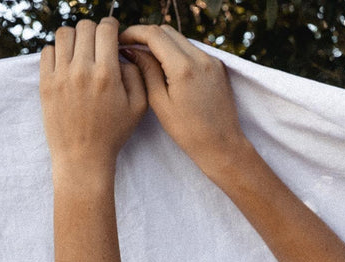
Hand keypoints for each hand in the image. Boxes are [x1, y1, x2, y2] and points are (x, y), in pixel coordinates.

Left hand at [40, 18, 147, 177]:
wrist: (83, 158)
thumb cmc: (112, 134)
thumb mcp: (137, 108)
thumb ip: (136, 75)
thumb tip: (124, 54)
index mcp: (106, 74)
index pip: (106, 29)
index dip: (111, 26)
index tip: (112, 33)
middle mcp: (82, 70)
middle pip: (85, 27)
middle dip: (94, 31)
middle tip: (98, 45)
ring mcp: (61, 75)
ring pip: (64, 34)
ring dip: (75, 38)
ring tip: (81, 52)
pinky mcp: (45, 83)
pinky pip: (47, 50)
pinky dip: (57, 52)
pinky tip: (67, 65)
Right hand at [117, 25, 248, 178]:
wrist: (222, 146)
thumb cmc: (189, 133)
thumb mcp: (161, 103)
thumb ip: (147, 71)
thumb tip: (133, 50)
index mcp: (183, 68)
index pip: (154, 35)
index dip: (134, 33)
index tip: (122, 40)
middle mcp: (200, 58)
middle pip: (167, 31)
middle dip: (147, 36)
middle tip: (133, 48)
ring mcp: (212, 61)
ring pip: (181, 39)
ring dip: (163, 43)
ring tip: (149, 59)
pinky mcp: (219, 67)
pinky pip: (193, 50)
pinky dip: (178, 52)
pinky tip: (169, 68)